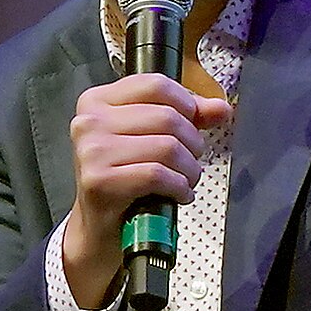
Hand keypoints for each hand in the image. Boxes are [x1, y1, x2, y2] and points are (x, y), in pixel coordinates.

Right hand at [59, 72, 228, 308]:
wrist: (100, 226)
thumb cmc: (125, 177)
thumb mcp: (149, 138)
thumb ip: (186, 117)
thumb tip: (221, 108)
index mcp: (97, 100)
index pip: (156, 84)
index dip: (187, 104)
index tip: (193, 124)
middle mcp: (89, 121)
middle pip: (167, 116)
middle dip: (192, 143)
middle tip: (190, 161)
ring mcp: (92, 151)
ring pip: (167, 147)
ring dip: (189, 169)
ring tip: (185, 180)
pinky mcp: (99, 180)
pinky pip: (157, 175)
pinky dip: (179, 187)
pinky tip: (179, 193)